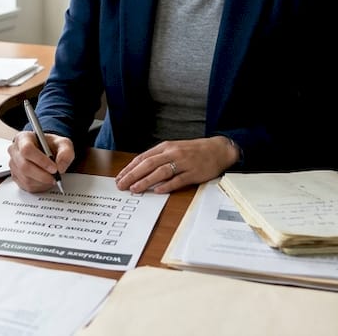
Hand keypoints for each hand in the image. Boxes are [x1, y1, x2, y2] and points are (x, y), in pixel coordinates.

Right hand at [8, 130, 73, 192]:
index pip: (27, 149)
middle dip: (42, 175)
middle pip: (24, 166)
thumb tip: (60, 166)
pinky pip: (26, 185)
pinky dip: (38, 186)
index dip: (41, 160)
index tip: (54, 168)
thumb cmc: (51, 145)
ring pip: (26, 178)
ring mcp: (13, 164)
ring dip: (42, 182)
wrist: (46, 152)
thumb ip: (65, 152)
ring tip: (52, 178)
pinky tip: (45, 181)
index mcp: (23, 138)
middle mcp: (15, 151)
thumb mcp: (63, 143)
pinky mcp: (15, 176)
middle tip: (55, 177)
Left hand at [115, 136, 238, 193]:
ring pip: (161, 172)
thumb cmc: (193, 151)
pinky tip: (158, 190)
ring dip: (146, 181)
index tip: (119, 177)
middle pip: (149, 164)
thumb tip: (139, 169)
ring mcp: (184, 163)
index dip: (130, 168)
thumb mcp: (173, 148)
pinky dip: (167, 185)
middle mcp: (173, 153)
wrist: (218, 149)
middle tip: (121, 185)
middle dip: (133, 175)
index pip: (143, 158)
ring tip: (135, 188)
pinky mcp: (194, 173)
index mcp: (166, 147)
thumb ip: (158, 157)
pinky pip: (178, 180)